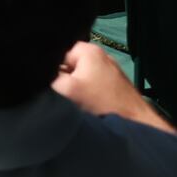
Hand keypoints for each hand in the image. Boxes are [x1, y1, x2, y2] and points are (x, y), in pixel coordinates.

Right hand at [53, 38, 167, 130]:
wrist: (139, 127)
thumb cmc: (101, 104)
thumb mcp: (66, 89)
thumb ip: (47, 76)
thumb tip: (37, 74)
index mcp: (87, 49)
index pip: (54, 51)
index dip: (45, 67)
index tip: (43, 83)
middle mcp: (100, 55)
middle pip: (66, 64)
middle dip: (59, 78)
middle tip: (57, 95)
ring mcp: (110, 71)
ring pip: (79, 77)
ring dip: (73, 89)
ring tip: (72, 103)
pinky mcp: (115, 87)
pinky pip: (92, 86)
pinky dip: (86, 95)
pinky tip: (86, 107)